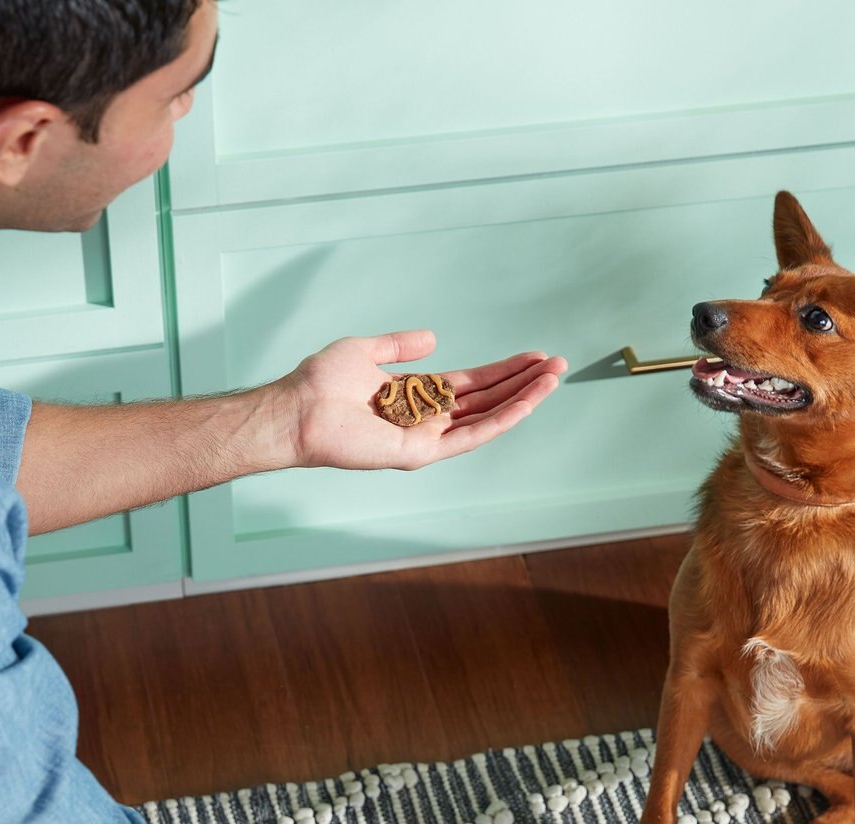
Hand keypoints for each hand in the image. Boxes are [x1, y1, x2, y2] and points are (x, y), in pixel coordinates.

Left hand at [254, 330, 565, 471]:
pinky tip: (525, 403)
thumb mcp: (365, 350)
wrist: (298, 409)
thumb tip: (433, 339)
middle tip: (557, 365)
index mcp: (417, 396)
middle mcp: (427, 419)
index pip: (473, 384)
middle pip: (488, 400)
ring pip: (487, 418)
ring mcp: (427, 438)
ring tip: (552, 380)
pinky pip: (470, 436)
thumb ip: (399, 345)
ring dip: (522, 399)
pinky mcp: (422, 453)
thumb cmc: (321, 382)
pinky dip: (500, 420)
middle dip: (523, 383)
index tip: (534, 357)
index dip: (504, 370)